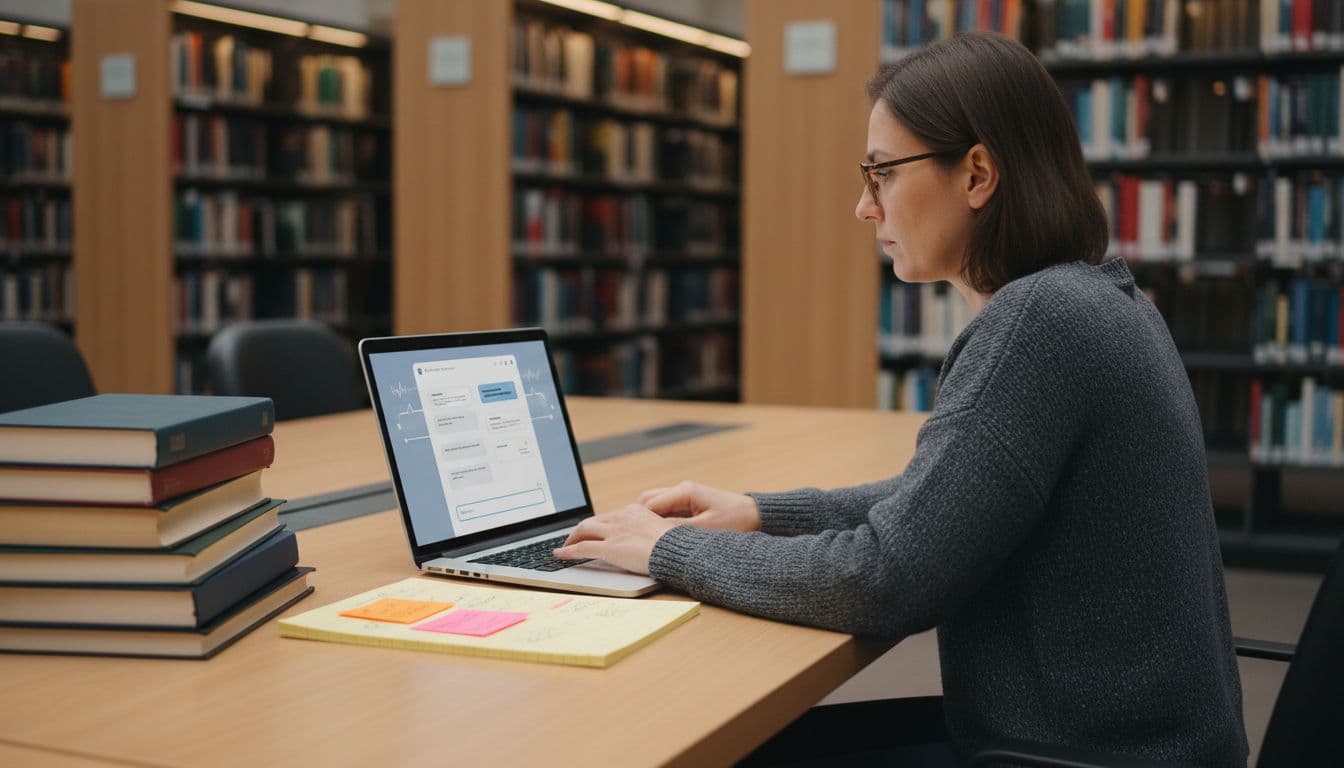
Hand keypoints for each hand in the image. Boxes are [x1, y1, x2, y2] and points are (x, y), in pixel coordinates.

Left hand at [553, 504, 678, 574]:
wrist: (678, 552)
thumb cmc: (676, 546)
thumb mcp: (662, 531)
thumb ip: (648, 531)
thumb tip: (643, 540)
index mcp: (635, 511)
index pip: (609, 516)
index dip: (597, 524)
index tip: (593, 530)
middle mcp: (622, 517)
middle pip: (593, 521)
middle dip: (580, 530)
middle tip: (573, 539)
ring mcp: (614, 532)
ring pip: (584, 530)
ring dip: (572, 539)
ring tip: (565, 547)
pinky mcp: (609, 548)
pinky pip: (582, 549)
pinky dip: (568, 551)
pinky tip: (560, 555)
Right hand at [636, 481, 760, 532]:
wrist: (756, 515)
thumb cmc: (735, 520)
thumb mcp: (705, 529)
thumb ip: (677, 529)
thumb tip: (652, 534)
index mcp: (684, 491)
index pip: (649, 505)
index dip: (635, 521)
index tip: (626, 536)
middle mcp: (682, 489)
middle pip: (647, 501)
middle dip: (636, 518)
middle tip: (628, 537)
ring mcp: (684, 495)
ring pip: (654, 505)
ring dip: (646, 520)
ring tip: (640, 538)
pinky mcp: (689, 503)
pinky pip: (665, 510)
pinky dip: (657, 520)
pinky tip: (656, 535)